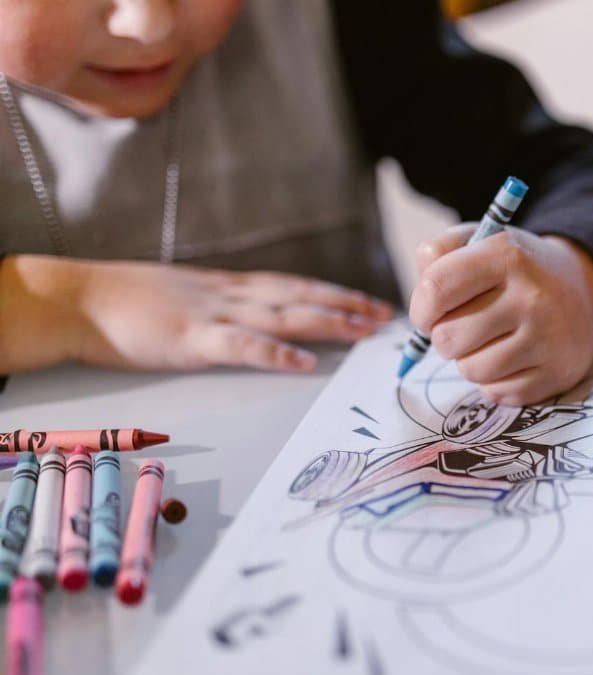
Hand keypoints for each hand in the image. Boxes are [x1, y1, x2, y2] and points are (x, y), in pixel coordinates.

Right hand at [0, 255, 392, 373]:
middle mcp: (232, 294)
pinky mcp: (191, 339)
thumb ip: (226, 306)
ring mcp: (213, 314)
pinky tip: (305, 364)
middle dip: (347, 305)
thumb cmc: (129, 301)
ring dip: (328, 323)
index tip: (371, 302)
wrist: (79, 298)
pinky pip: (242, 346)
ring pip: (284, 316)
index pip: (297, 286)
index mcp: (232, 287)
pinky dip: (276, 354)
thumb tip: (260, 319)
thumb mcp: (189, 296)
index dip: (337, 293)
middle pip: (302, 297)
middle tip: (386, 317)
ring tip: (364, 332)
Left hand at [408, 225, 592, 405]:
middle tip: (463, 326)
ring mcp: (547, 338)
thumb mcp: (480, 241)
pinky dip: (493, 381)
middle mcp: (531, 297)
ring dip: (468, 360)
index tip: (428, 313)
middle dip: (444, 336)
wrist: (580, 291)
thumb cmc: (515, 269)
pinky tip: (510, 359)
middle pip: (447, 338)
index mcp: (507, 256)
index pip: (436, 289)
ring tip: (487, 342)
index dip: (420, 308)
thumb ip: (439, 253)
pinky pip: (496, 392)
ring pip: (470, 370)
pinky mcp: (556, 373)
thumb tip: (422, 288)